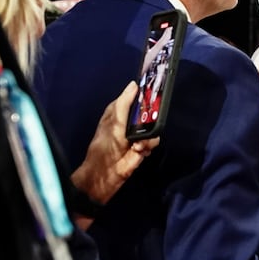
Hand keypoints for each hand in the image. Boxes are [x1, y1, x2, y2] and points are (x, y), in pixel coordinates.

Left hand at [70, 82, 155, 210]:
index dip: (142, 94)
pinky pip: (154, 141)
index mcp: (118, 113)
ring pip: (153, 126)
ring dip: (147, 135)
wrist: (105, 174)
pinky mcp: (143, 147)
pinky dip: (148, 145)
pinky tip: (139, 150)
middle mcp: (128, 122)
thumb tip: (133, 85)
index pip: (133, 98)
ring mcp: (136, 135)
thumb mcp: (114, 122)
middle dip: (150, 116)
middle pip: (147, 111)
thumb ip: (124, 104)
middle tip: (148, 120)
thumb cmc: (104, 146)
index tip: (154, 88)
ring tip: (136, 144)